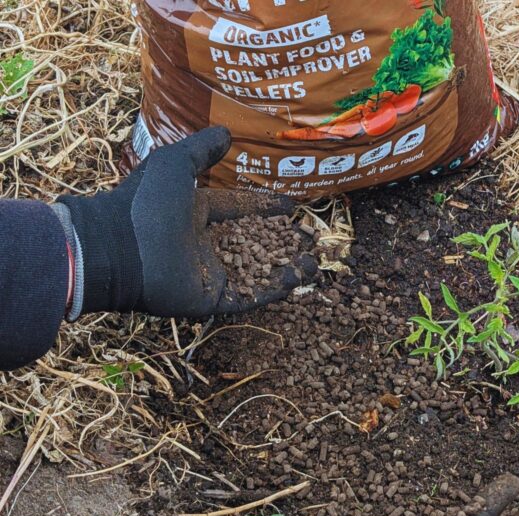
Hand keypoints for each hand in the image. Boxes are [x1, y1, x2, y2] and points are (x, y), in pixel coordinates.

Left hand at [56, 126, 314, 317]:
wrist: (119, 248)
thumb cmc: (143, 203)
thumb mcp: (173, 164)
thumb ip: (200, 149)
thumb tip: (225, 131)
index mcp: (196, 213)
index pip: (239, 208)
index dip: (264, 207)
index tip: (291, 205)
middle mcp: (205, 243)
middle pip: (253, 241)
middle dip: (283, 240)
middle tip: (311, 236)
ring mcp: (209, 272)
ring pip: (257, 270)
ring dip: (286, 266)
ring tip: (315, 262)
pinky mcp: (211, 297)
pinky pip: (249, 294)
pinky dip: (273, 289)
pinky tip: (297, 280)